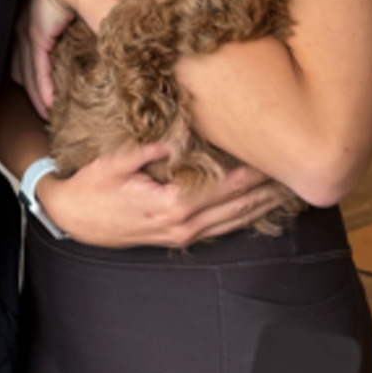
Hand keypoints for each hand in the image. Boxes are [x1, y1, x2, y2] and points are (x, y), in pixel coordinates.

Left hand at [14, 0, 77, 116]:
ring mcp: (28, 32)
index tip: (43, 102)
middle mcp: (25, 29)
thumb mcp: (76, 18)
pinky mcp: (37, 34)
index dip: (33, 83)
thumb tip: (92, 54)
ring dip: (38, 97)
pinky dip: (43, 88)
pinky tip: (48, 105)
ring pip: (29, 74)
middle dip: (33, 95)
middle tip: (45, 115)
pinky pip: (38, 68)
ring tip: (48, 116)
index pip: (26, 61)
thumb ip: (79, 36)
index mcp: (33, 24)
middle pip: (23, 71)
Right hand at [39, 141, 278, 250]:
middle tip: (298, 175)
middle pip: (239, 207)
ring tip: (289, 192)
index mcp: (172, 205)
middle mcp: (183, 224)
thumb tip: (176, 134)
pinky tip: (258, 210)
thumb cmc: (91, 188)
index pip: (225, 186)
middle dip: (269, 191)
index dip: (253, 173)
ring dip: (262, 207)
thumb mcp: (113, 162)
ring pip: (235, 222)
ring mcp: (183, 235)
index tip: (276, 158)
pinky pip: (221, 230)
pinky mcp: (179, 238)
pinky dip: (244, 219)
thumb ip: (147, 148)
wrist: (73, 219)